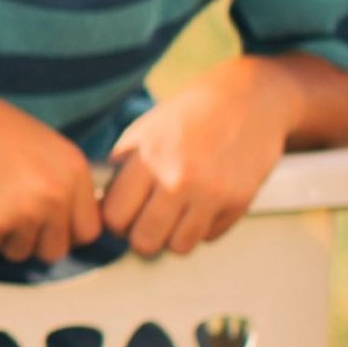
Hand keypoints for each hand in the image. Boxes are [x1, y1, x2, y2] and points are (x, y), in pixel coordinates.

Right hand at [0, 78, 102, 262]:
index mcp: (74, 169)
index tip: (43, 224)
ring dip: (2, 235)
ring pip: (21, 251)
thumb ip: (59, 181)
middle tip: (7, 214)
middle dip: (32, 241)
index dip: (63, 231)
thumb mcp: (39, 145)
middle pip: (57, 250)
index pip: (88, 229)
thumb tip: (70, 223)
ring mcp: (26, 210)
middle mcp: (56, 192)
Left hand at [101, 63, 300, 256]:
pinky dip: (202, 227)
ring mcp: (211, 193)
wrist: (247, 99)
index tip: (123, 214)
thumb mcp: (143, 132)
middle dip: (142, 235)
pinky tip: (202, 203)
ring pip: (178, 248)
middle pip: (144, 242)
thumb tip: (100, 209)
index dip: (116, 221)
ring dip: (173, 236)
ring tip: (175, 214)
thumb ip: (121, 170)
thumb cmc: (189, 115)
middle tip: (148, 220)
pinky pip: (208, 237)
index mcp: (147, 158)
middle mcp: (178, 179)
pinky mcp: (239, 202)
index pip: (115, 218)